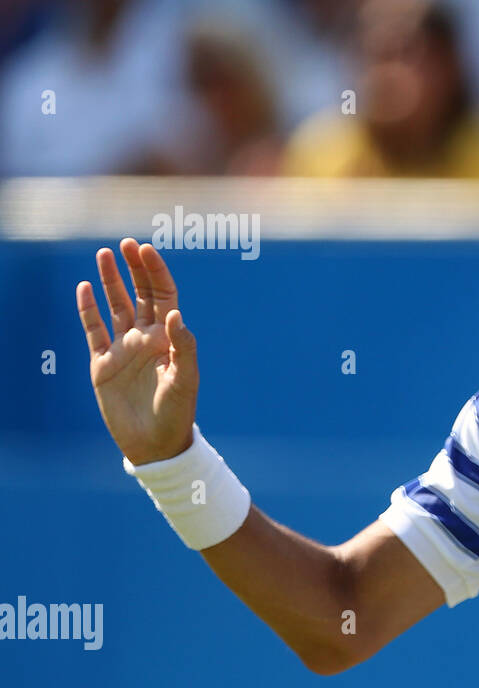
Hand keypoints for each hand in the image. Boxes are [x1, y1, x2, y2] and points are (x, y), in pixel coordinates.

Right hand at [76, 238, 197, 464]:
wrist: (155, 443)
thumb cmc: (177, 411)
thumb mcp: (186, 378)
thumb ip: (182, 346)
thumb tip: (174, 314)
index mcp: (168, 338)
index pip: (163, 296)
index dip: (156, 273)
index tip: (147, 250)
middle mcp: (145, 338)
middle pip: (140, 294)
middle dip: (134, 269)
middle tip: (126, 243)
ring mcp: (122, 349)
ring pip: (115, 306)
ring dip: (110, 281)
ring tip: (104, 254)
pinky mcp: (102, 364)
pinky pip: (93, 330)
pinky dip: (88, 309)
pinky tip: (84, 288)